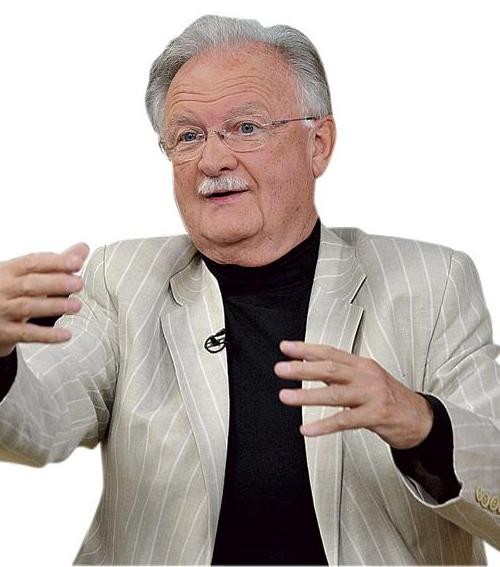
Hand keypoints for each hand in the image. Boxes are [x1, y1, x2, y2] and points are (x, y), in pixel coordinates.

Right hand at [0, 243, 88, 356]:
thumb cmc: (9, 291)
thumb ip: (56, 263)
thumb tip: (82, 249)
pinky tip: (65, 334)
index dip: (56, 262)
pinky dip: (47, 335)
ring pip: (28, 307)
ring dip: (54, 306)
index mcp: (8, 270)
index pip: (32, 262)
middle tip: (79, 284)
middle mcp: (3, 289)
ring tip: (76, 306)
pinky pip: (27, 334)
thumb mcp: (26, 273)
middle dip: (56, 283)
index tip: (77, 263)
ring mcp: (2, 310)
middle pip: (30, 284)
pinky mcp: (5, 332)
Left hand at [274, 340, 432, 448]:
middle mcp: (366, 375)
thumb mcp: (366, 378)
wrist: (421, 418)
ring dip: (306, 395)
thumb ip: (341, 374)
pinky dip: (323, 425)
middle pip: (329, 369)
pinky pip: (344, 421)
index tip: (285, 347)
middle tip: (281, 369)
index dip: (306, 349)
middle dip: (302, 368)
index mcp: (361, 364)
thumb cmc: (390, 398)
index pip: (330, 352)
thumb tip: (310, 367)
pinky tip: (307, 429)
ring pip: (334, 394)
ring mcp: (372, 395)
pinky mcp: (376, 415)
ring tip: (285, 396)